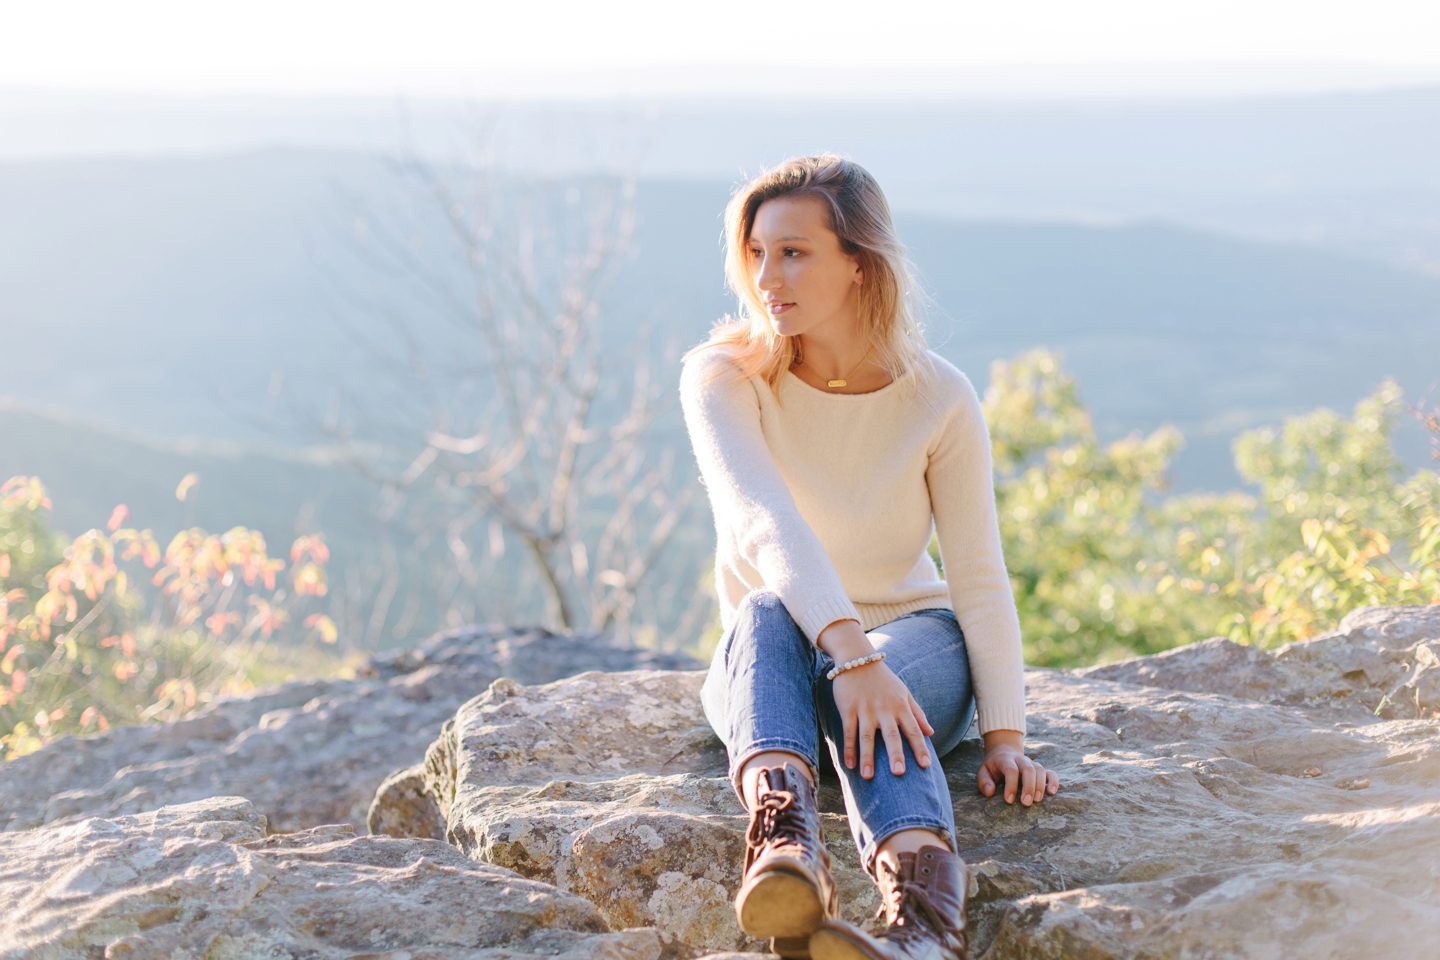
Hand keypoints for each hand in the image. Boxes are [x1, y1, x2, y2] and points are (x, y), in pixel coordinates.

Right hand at [819, 620, 933, 779]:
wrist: (857, 659)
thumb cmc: (883, 679)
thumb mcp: (904, 692)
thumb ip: (917, 713)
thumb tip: (931, 733)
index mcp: (900, 706)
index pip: (913, 730)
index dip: (919, 747)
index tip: (926, 765)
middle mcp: (884, 709)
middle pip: (891, 735)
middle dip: (895, 754)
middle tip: (898, 773)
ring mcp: (865, 709)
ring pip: (866, 736)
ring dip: (867, 757)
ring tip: (868, 776)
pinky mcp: (848, 709)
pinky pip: (849, 731)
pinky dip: (848, 748)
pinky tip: (849, 765)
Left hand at [977, 730, 1058, 805]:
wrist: (1003, 752)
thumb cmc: (993, 767)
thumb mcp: (983, 772)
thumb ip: (984, 782)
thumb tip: (990, 792)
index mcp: (1005, 760)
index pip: (1011, 770)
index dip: (1011, 785)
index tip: (1009, 800)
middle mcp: (1020, 760)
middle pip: (1028, 769)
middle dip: (1028, 787)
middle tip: (1026, 803)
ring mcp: (1032, 763)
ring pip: (1040, 770)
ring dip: (1040, 786)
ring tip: (1037, 801)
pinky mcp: (1040, 769)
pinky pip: (1050, 773)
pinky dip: (1053, 782)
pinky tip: (1052, 792)